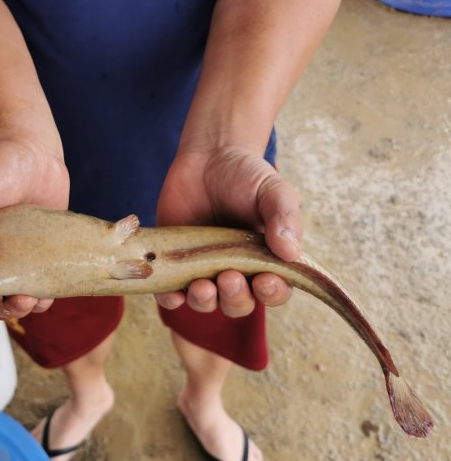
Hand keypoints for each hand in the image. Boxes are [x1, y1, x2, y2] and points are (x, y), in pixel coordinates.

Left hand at [155, 146, 301, 316]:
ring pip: (206, 302)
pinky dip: (170, 298)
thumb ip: (284, 217)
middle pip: (239, 303)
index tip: (265, 281)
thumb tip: (290, 253)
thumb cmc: (246, 176)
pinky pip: (171, 292)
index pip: (274, 290)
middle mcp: (236, 271)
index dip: (271, 293)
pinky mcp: (175, 263)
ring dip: (205, 301)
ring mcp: (203, 269)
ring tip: (202, 286)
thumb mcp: (273, 190)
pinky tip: (171, 294)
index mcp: (266, 261)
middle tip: (229, 277)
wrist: (207, 158)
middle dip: (235, 297)